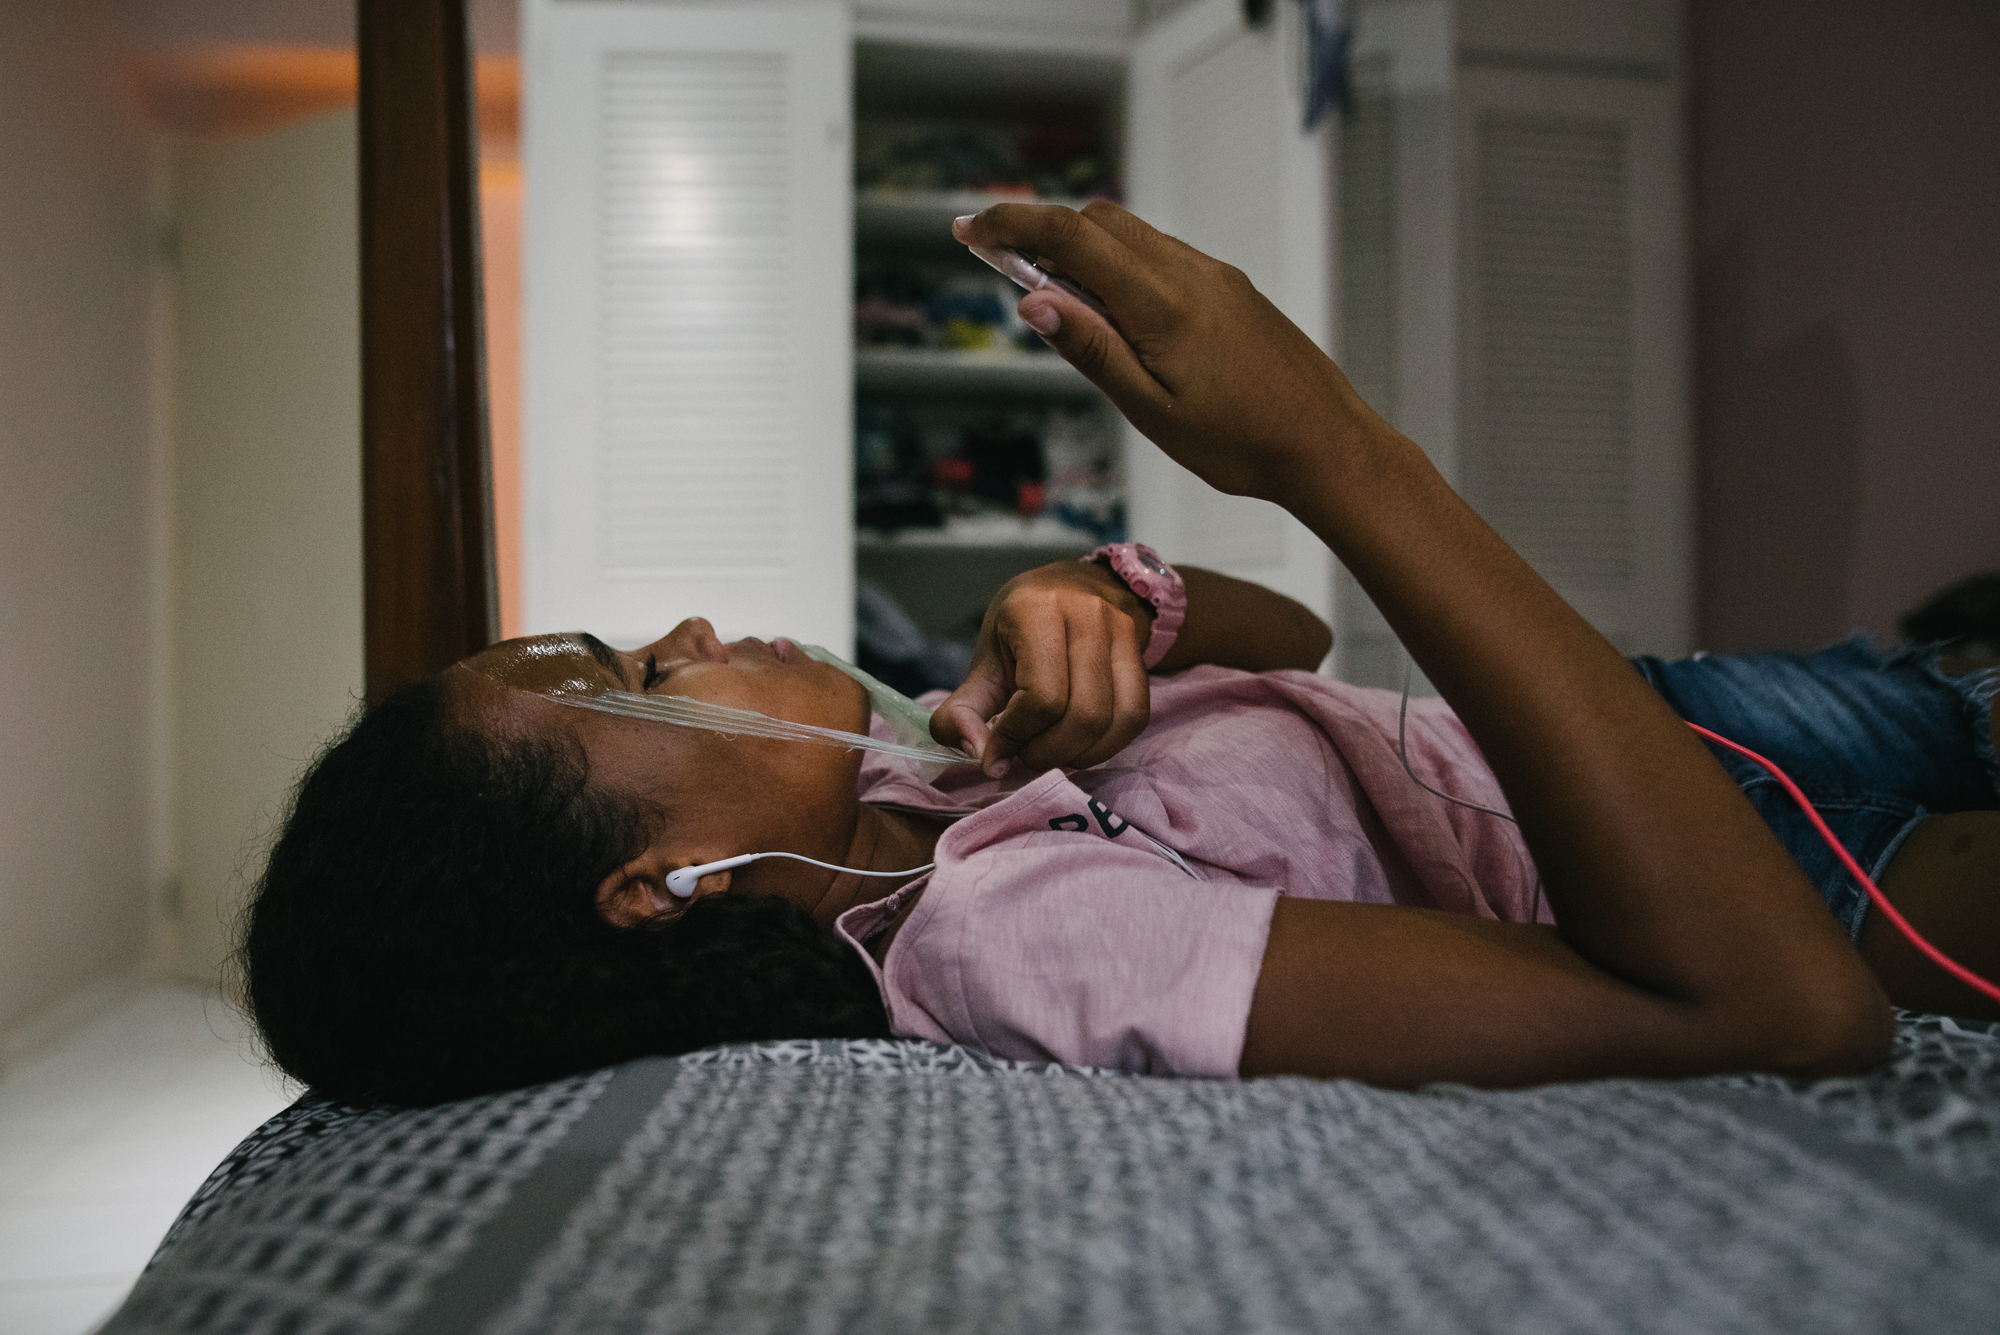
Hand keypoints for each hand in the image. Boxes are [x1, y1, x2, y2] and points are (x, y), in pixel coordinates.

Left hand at [930, 560, 1153, 775]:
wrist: (1070, 588)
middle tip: (1025, 754)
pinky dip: (1106, 747)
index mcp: (1037, 611)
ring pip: (1112, 720)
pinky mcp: (1140, 654)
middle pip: (1083, 715)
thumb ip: (964, 713)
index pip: (1042, 697)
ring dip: (1077, 754)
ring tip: (1050, 749)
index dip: (1017, 736)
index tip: (997, 751)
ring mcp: (1120, 632)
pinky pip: (1134, 717)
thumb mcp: (984, 664)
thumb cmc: (1019, 630)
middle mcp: (1086, 615)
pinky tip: (1079, 745)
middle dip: (1049, 752)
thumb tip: (981, 758)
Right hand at [953, 202, 1379, 503]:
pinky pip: (1162, 258)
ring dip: (1083, 252)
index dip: (1012, 226)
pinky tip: (1117, 318)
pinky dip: (1121, 267)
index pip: (1071, 237)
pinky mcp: (1231, 290)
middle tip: (1001, 268)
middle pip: (1098, 221)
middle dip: (1043, 233)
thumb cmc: (1241, 443)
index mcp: (1161, 301)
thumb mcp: (1150, 410)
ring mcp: (1214, 277)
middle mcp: (1189, 272)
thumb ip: (1092, 349)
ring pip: (1132, 236)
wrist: (1327, 445)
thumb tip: (1034, 302)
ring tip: (1059, 306)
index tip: (968, 228)